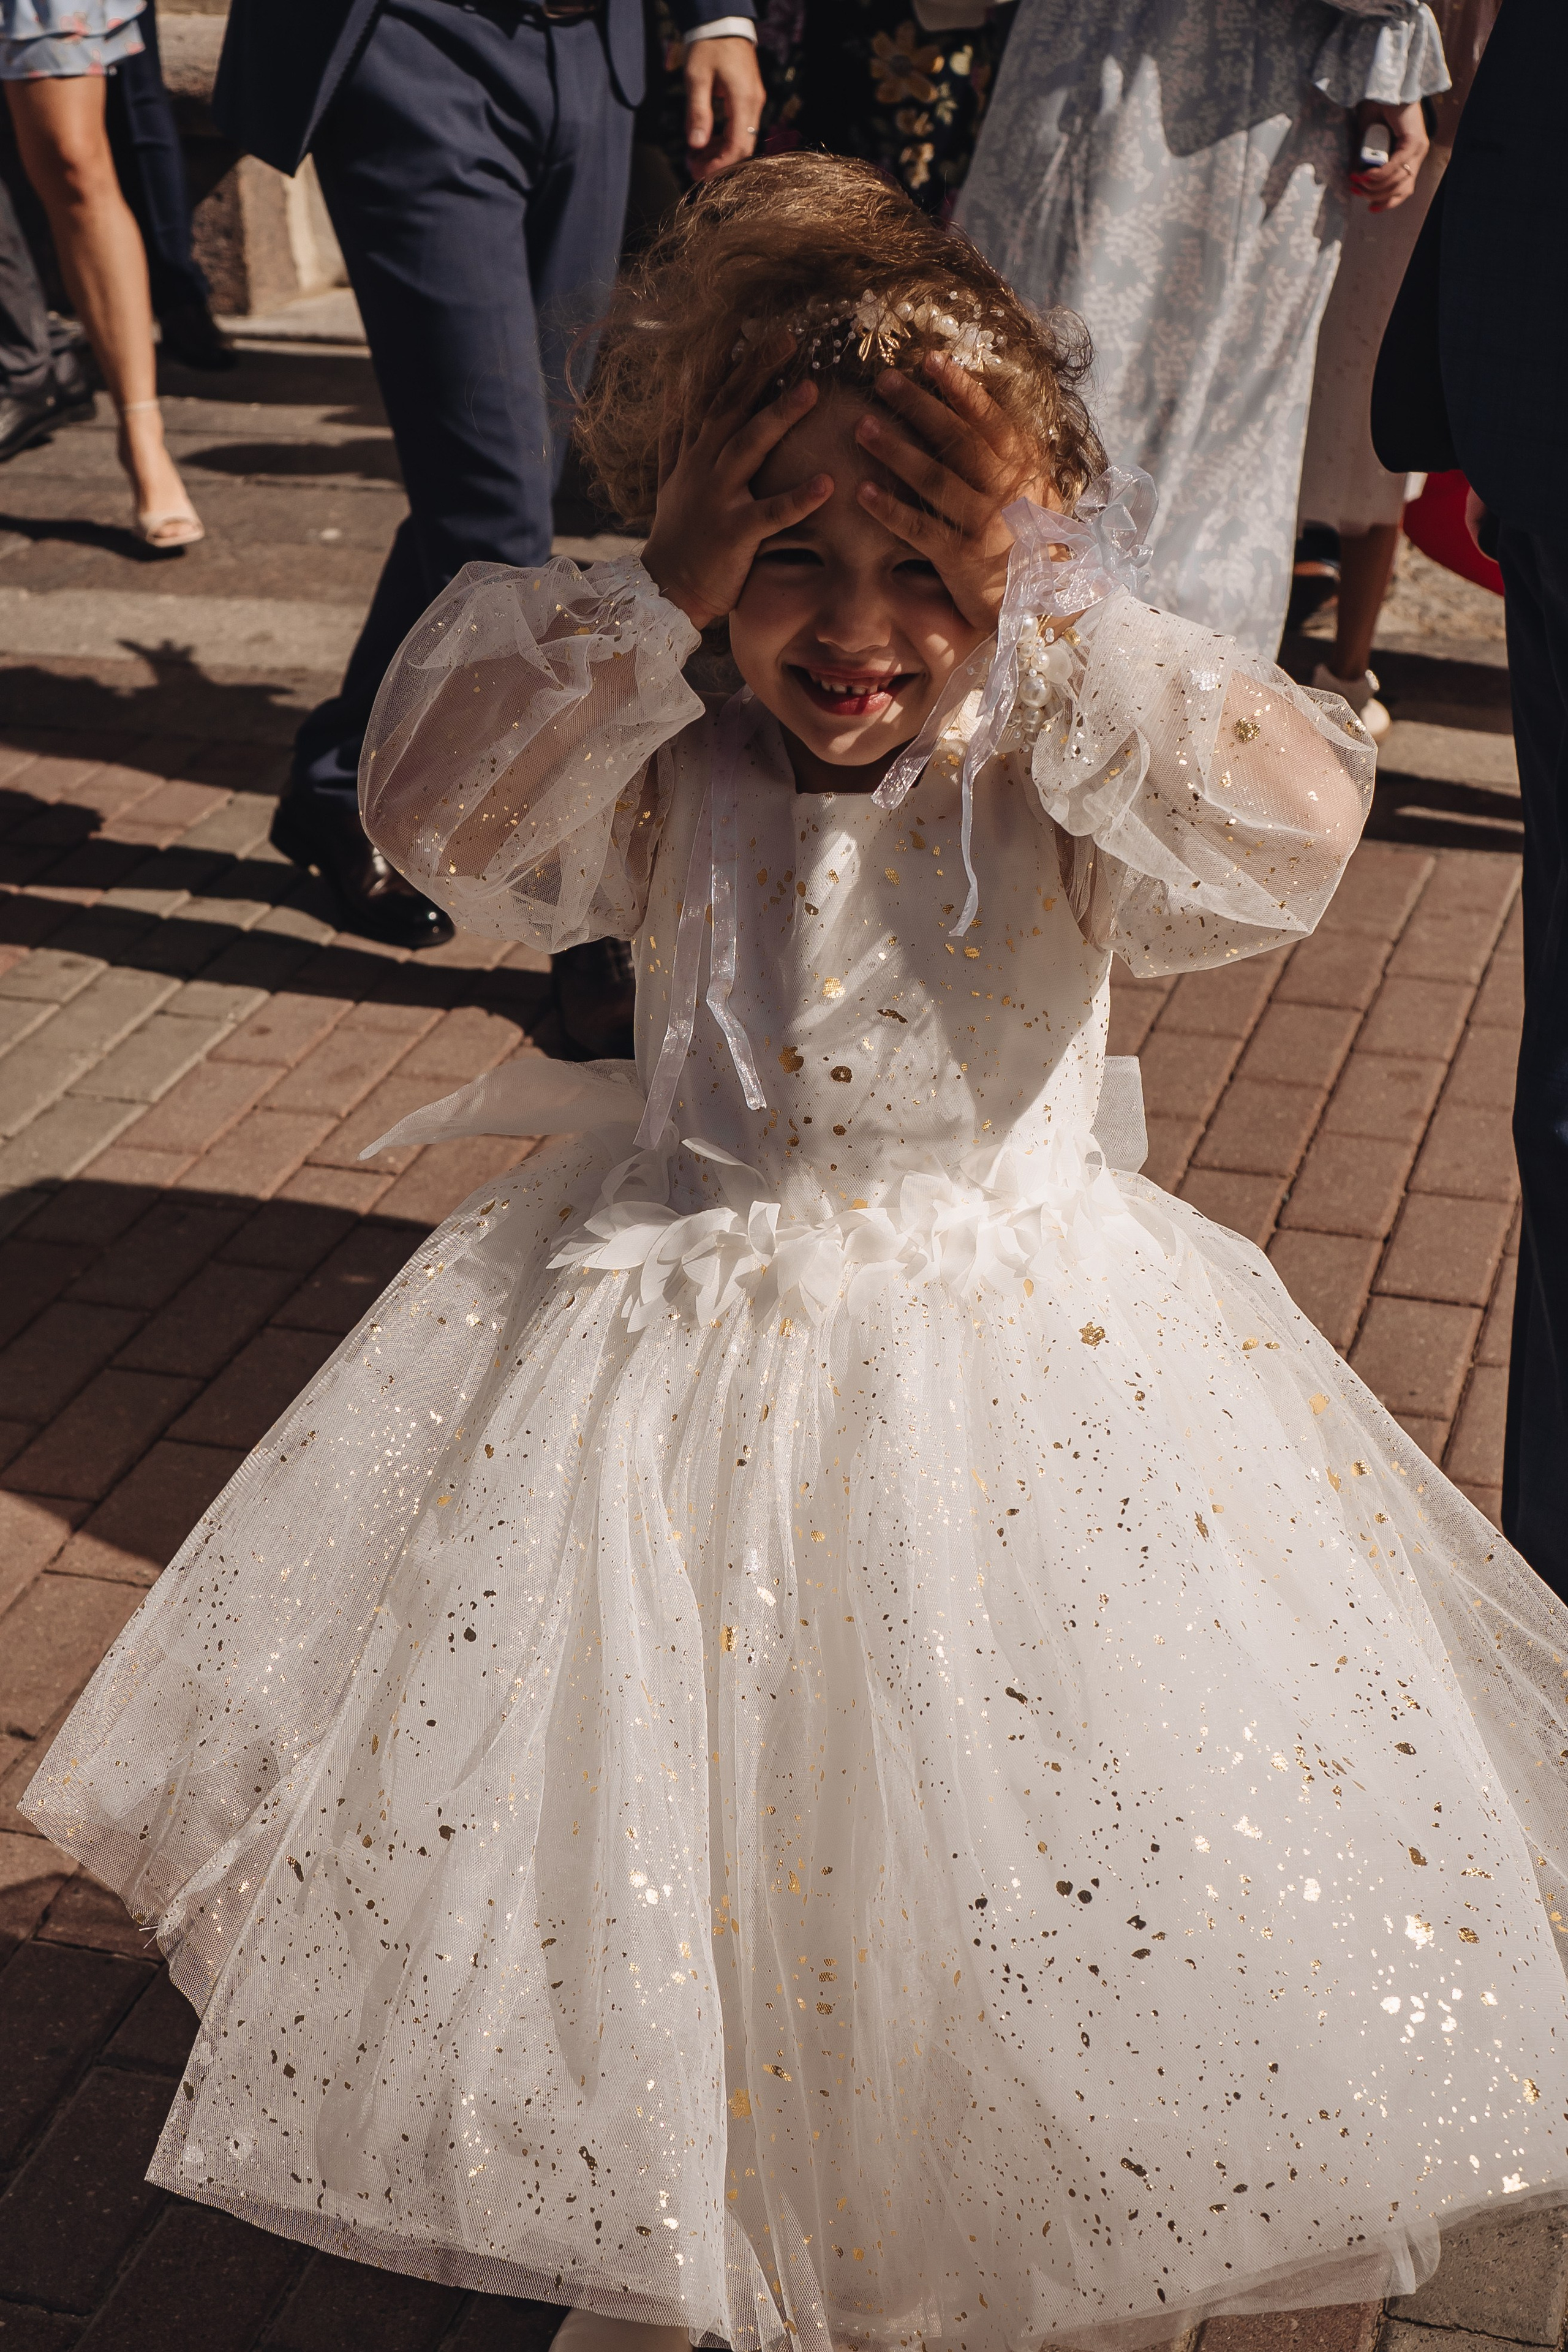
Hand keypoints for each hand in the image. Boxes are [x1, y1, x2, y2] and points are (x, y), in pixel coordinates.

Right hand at [642, 356, 831, 630]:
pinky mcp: (734, 534)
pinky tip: (828, 483)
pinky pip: (771, 513)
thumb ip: (676, 431)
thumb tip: (674, 384)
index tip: (765, 330)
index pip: (717, 397)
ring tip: (811, 389)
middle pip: (731, 409)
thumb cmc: (677, 533)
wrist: (665, 589)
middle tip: (789, 338)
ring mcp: (718, 498)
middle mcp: (705, 467)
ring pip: (748, 448)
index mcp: (696, 453)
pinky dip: (799, 499)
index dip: (739, 364)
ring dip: (778, 417)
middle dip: (757, 371)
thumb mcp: (670, 477)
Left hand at [684, 35, 764, 179]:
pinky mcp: (748, 99)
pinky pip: (740, 128)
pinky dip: (723, 140)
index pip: (738, 146)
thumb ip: (697, 112)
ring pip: (742, 140)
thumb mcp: (697, 77)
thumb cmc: (709, 45)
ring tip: (695, 157)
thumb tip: (696, 145)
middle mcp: (755, 104)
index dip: (719, 165)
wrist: (723, 21)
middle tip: (693, 168)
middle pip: (743, 148)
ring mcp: (754, 102)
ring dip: (720, 153)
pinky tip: (706, 142)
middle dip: (718, 163)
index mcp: (744, 100)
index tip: (698, 173)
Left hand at [852, 356, 1051, 631]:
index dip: (960, 388)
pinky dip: (890, 510)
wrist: (1037, 599)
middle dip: (919, 406)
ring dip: (895, 451)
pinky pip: (919, 528)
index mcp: (1023, 468)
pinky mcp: (959, 557)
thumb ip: (1014, 454)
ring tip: (861, 427)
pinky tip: (862, 492)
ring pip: (934, 479)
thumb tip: (984, 407)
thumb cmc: (1029, 537)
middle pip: (956, 440)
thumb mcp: (1036, 489)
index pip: (990, 419)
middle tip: (884, 381)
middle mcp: (1005, 492)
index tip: (931, 360)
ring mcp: (983, 525)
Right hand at [1352, 100, 1428, 212]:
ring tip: (1356, 181)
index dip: (1387, 202)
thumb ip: (1364, 160)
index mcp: (1409, 155)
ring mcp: (1418, 148)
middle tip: (1355, 190)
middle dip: (1375, 196)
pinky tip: (1364, 175)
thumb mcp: (1367, 140)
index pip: (1404, 189)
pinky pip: (1396, 167)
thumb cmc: (1375, 107)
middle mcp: (1417, 153)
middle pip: (1400, 189)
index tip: (1370, 208)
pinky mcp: (1414, 140)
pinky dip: (1379, 175)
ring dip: (1374, 186)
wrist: (1383, 85)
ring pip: (1397, 182)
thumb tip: (1354, 180)